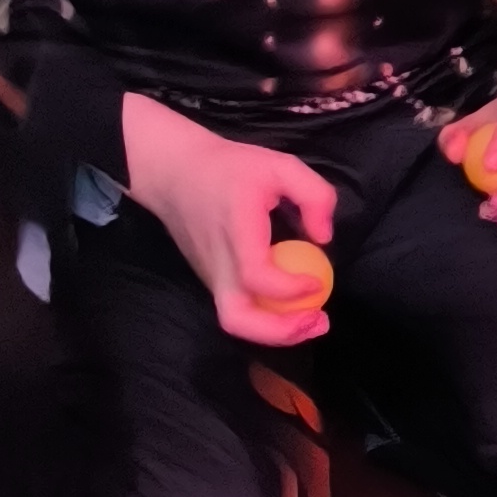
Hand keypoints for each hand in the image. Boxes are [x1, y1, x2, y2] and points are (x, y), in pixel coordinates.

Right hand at [121, 89, 336, 343]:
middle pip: (237, 319)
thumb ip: (314, 194)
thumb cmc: (228, 167)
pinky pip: (238, 308)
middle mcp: (218, 262)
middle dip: (280, 331)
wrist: (173, 172)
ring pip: (235, 321)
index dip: (288, 289)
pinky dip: (266, 318)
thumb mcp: (280, 165)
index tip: (317, 281)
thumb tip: (323, 238)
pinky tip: (292, 306)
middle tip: (318, 320)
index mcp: (235, 230)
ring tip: (311, 321)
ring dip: (275, 332)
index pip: (254, 275)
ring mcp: (211, 275)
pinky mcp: (212, 279)